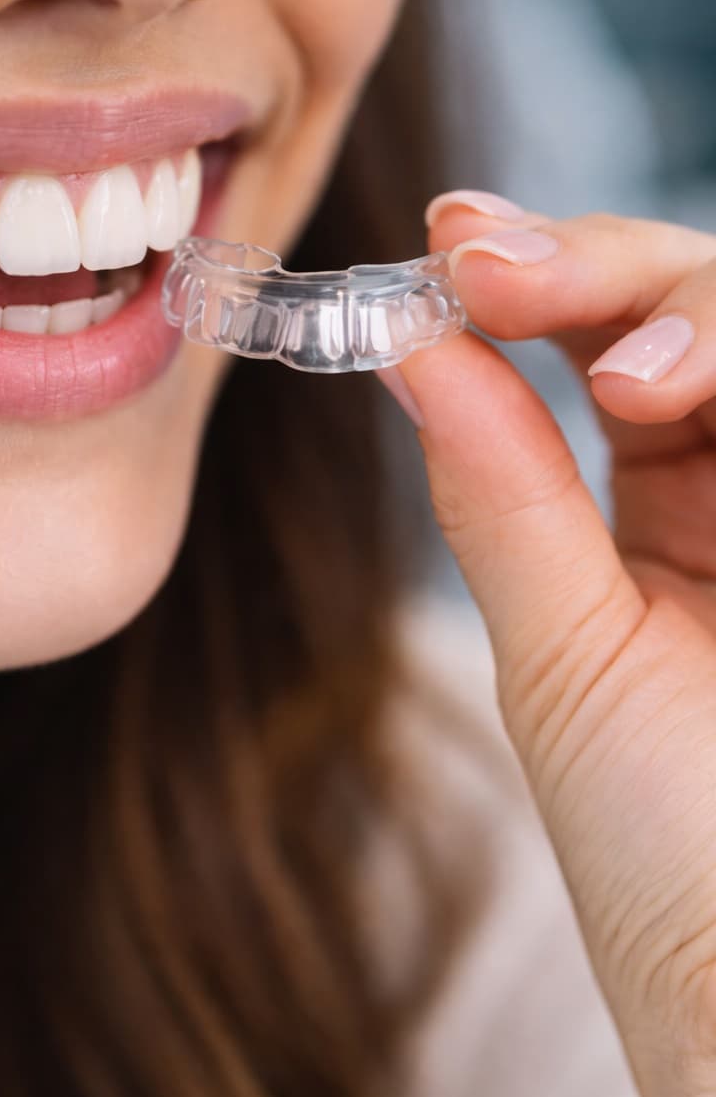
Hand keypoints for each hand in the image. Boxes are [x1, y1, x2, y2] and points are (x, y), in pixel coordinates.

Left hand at [389, 191, 715, 1096]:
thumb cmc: (664, 854)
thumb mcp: (569, 659)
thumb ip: (507, 498)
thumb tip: (410, 346)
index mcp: (665, 514)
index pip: (613, 345)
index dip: (542, 277)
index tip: (453, 243)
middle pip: (704, 306)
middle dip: (608, 271)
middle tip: (504, 275)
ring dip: (702, 320)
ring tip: (629, 382)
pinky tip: (677, 393)